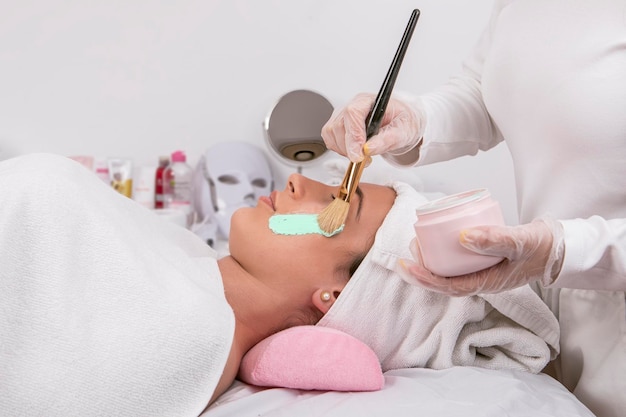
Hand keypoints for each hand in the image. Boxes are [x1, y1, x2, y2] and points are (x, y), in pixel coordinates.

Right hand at [321, 93, 424, 162]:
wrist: (401, 122)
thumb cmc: (403, 121)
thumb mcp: (403, 131)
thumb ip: (387, 140)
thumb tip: (368, 149)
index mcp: (369, 101)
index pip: (352, 114)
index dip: (353, 135)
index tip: (358, 154)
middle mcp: (353, 105)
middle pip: (338, 125)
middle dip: (349, 147)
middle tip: (365, 159)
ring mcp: (343, 114)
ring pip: (331, 133)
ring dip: (344, 150)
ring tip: (362, 155)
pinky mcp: (338, 125)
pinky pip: (330, 139)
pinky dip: (340, 150)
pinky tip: (355, 151)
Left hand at [398, 218, 564, 295]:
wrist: (560, 248)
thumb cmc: (542, 247)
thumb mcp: (520, 241)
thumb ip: (495, 239)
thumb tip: (462, 236)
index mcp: (488, 283)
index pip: (449, 286)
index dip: (425, 278)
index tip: (407, 266)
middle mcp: (482, 280)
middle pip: (444, 281)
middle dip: (422, 270)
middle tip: (408, 252)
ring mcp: (482, 272)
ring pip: (450, 271)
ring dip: (430, 262)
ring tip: (416, 245)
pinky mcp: (484, 261)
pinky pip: (458, 262)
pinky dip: (443, 254)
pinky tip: (435, 241)